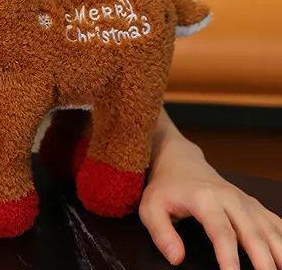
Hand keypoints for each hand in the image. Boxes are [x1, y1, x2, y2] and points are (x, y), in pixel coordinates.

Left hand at [140, 138, 281, 269]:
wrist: (180, 160)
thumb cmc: (166, 186)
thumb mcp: (150, 206)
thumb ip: (160, 232)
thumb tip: (176, 258)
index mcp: (204, 199)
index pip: (221, 232)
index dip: (229, 258)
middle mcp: (230, 198)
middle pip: (253, 234)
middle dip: (264, 263)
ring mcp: (246, 201)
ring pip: (270, 230)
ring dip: (280, 255)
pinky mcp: (254, 206)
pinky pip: (277, 225)